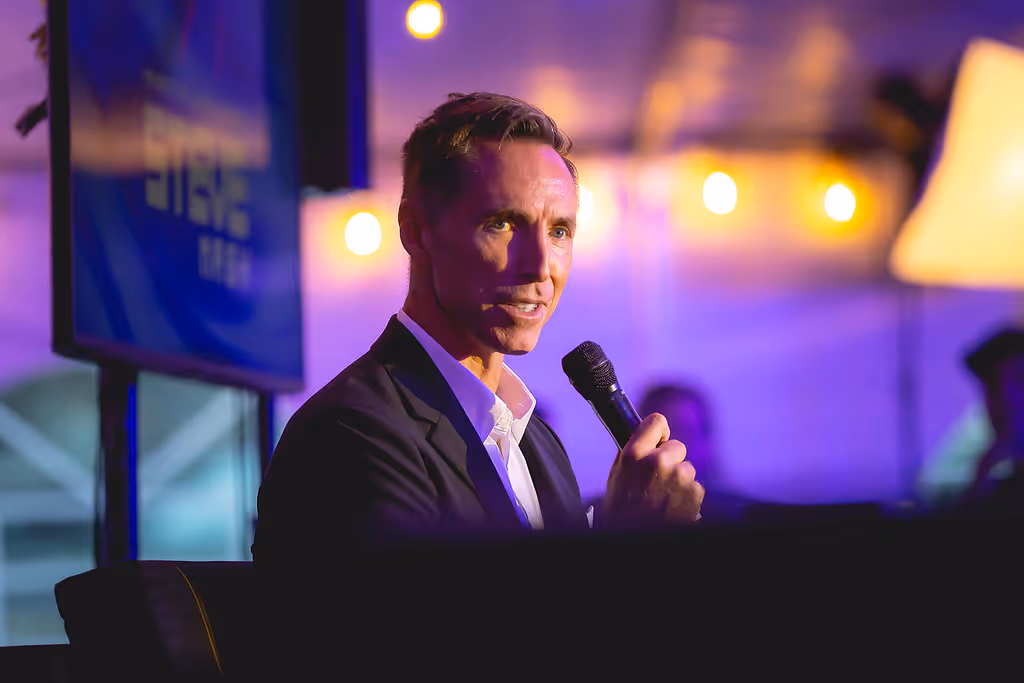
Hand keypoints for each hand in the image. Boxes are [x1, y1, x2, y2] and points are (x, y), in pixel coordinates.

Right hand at [602, 413, 703, 528]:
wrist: (637, 539)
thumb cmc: (623, 514)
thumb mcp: (617, 478)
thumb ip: (631, 455)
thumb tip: (644, 438)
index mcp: (634, 455)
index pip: (656, 421)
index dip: (659, 433)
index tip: (659, 442)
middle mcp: (658, 461)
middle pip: (677, 446)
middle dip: (671, 459)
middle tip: (658, 479)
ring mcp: (679, 476)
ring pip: (686, 467)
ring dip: (679, 479)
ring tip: (664, 497)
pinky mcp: (695, 491)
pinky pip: (695, 485)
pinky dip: (687, 494)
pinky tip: (673, 505)